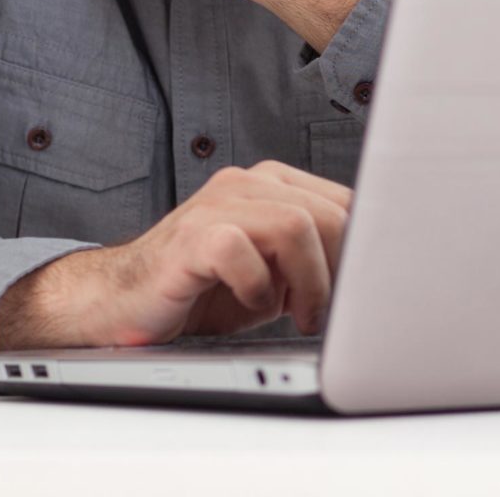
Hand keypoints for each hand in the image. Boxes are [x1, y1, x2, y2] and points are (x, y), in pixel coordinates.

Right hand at [0, 162, 351, 348]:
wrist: (127, 301)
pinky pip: (241, 251)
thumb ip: (315, 261)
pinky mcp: (190, 237)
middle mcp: (245, 184)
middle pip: (329, 213)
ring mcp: (215, 206)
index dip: (363, 249)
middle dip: (341, 271)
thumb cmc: (204, 289)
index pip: (346, 201)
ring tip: (299, 315)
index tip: (360, 291)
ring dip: (310, 282)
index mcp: (272, 184)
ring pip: (295, 226)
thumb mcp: (275, 274)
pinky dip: (258, 287)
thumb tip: (371, 275)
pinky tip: (252, 303)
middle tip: (326, 312)